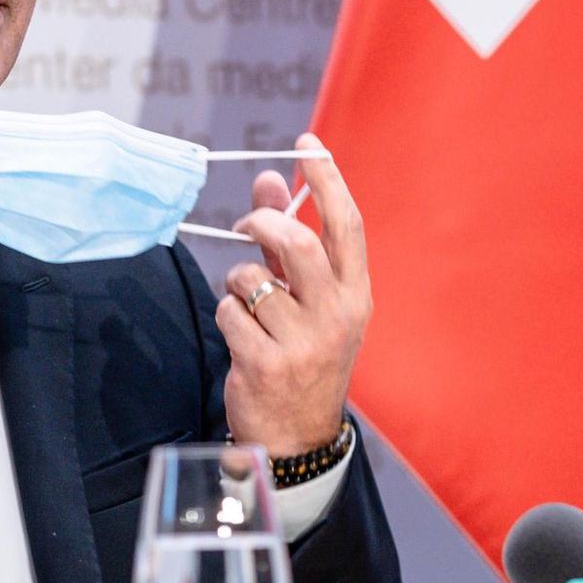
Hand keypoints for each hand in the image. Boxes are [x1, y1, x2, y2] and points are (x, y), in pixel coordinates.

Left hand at [216, 133, 370, 455]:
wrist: (297, 437)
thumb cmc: (302, 354)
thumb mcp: (308, 299)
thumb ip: (288, 239)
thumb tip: (270, 181)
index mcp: (356, 295)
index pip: (347, 225)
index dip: (327, 180)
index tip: (308, 145)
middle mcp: (337, 316)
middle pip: (297, 242)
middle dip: (264, 223)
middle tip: (247, 226)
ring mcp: (304, 342)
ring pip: (251, 277)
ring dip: (237, 282)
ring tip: (248, 306)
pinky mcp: (267, 364)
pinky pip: (228, 311)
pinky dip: (226, 315)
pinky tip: (241, 338)